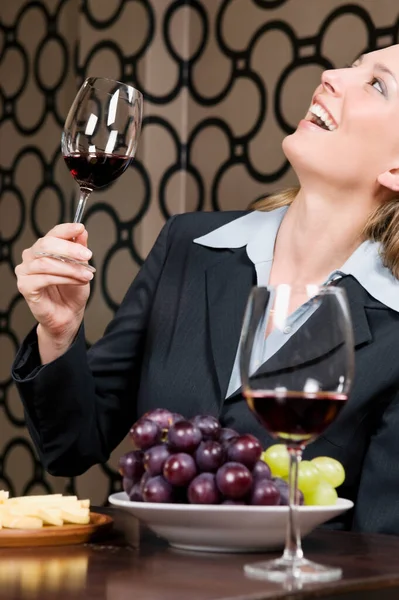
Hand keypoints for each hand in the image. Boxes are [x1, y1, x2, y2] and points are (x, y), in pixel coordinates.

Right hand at [15, 223, 93, 359]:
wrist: (68, 314)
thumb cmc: (72, 291)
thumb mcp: (81, 267)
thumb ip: (79, 249)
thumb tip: (81, 232)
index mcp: (43, 248)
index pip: (52, 233)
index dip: (66, 229)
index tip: (80, 228)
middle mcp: (31, 257)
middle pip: (46, 244)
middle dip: (69, 249)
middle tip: (87, 255)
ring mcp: (25, 271)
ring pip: (46, 262)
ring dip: (70, 268)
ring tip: (86, 275)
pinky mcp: (25, 286)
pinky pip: (43, 278)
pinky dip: (63, 279)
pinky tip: (76, 281)